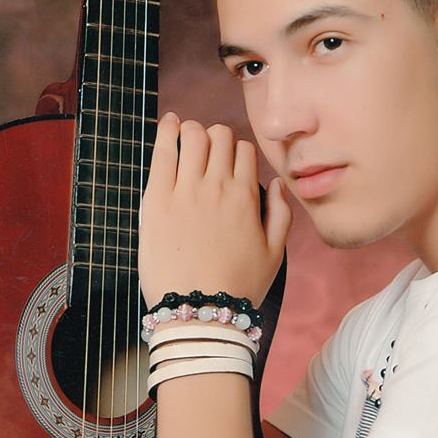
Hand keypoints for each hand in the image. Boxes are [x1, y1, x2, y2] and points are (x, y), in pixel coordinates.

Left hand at [139, 113, 291, 309]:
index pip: (244, 150)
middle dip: (215, 139)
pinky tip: (168, 125)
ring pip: (192, 135)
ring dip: (192, 132)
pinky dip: (166, 131)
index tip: (229, 166)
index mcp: (246, 198)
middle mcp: (217, 187)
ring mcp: (185, 191)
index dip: (237, 153)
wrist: (199, 313)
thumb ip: (281, 214)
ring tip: (187, 141)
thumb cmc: (237, 287)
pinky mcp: (156, 200)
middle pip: (219, 135)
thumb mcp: (275, 254)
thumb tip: (278, 183)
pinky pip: (162, 151)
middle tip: (207, 155)